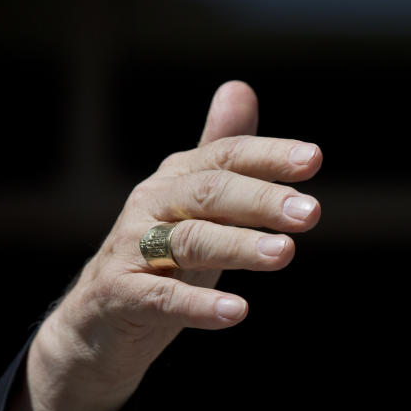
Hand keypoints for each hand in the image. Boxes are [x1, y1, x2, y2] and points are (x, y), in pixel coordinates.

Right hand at [0, 81, 321, 410]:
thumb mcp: (193, 205)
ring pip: (190, 242)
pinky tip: (237, 312)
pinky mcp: (120, 297)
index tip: (314, 159)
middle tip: (310, 213)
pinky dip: (199, 305)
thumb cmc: (158, 258)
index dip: (269, 156)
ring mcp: (131, 250)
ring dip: (239, 246)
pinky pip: (162, 298)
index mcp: (176, 180)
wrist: (96, 323)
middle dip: (262, 199)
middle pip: (210, 193)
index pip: (226, 156)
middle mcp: (151, 206)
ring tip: (284, 254)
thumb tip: (240, 87)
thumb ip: (219, 153)